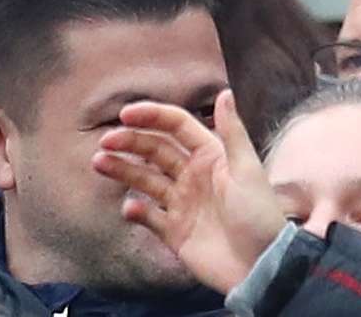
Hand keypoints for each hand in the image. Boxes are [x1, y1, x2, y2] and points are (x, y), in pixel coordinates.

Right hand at [91, 90, 284, 294]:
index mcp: (210, 155)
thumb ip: (232, 132)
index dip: (151, 117)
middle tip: (105, 142)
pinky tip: (129, 208)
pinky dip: (136, 211)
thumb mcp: (247, 170)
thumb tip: (224, 92)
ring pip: (145, 179)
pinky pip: (149, 216)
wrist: (261, 268)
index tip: (125, 115)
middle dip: (130, 142)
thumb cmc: (259, 215)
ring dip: (123, 169)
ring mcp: (182, 203)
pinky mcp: (174, 231)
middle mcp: (193, 175)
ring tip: (99, 163)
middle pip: (155, 150)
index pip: (176, 126)